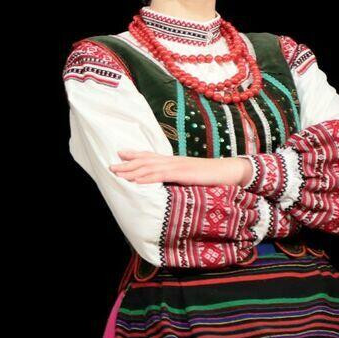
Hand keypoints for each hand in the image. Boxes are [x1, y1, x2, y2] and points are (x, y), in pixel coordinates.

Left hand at [110, 150, 251, 186]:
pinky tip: (135, 180)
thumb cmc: (211, 176)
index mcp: (174, 161)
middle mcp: (172, 161)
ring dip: (131, 170)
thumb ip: (178, 178)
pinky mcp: (180, 174)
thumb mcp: (191, 176)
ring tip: (117, 173)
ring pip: (148, 167)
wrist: (228, 171)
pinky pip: (159, 176)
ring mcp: (176, 166)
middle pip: (144, 160)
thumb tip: (168, 184)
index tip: (120, 153)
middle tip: (110, 166)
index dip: (134, 154)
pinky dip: (145, 178)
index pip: (150, 155)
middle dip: (126, 163)